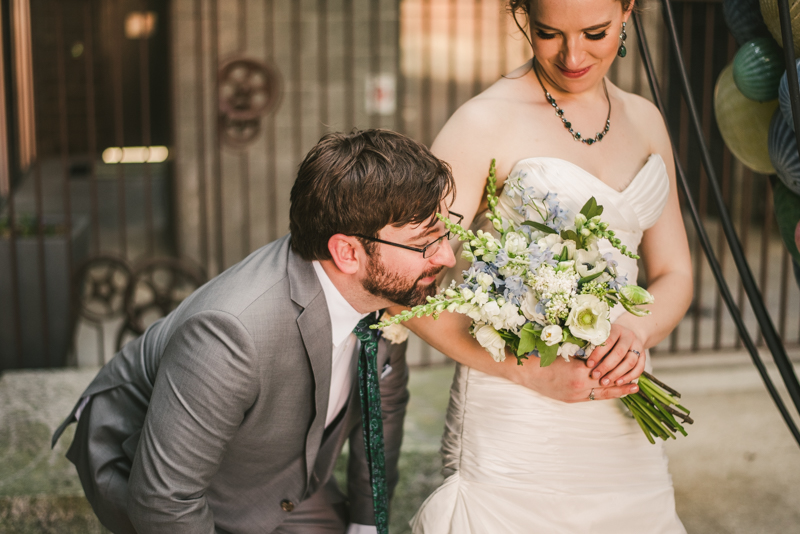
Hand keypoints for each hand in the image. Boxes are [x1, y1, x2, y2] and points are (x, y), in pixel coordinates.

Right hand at [509, 350, 638, 402]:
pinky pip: (591, 398)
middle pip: (607, 386)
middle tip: (638, 384)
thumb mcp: (566, 353)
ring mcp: (575, 395)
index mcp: (580, 372)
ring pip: (601, 394)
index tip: (632, 368)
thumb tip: (599, 351)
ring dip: (616, 392)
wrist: (526, 374)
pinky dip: (603, 395)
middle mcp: (580, 386)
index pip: (606, 371)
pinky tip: (610, 392)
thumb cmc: (543, 359)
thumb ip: (583, 355)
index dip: (620, 371)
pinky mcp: (571, 400)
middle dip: (623, 385)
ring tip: (630, 390)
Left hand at [585, 323, 645, 386]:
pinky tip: (618, 384)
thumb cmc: (605, 338)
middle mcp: (628, 337)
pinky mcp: (643, 357)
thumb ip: (590, 344)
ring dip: (617, 374)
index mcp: (616, 329)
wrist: (626, 335)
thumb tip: (575, 354)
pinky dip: (629, 377)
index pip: (607, 341)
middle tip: (595, 376)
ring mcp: (638, 346)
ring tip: (605, 382)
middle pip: (619, 353)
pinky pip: (639, 368)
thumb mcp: (599, 336)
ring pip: (630, 361)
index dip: (598, 353)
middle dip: (606, 366)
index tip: (588, 364)